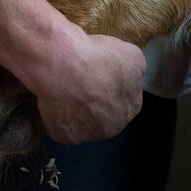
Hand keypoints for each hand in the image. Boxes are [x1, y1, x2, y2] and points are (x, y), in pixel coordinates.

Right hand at [34, 23, 145, 143]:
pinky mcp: (65, 136)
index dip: (111, 85)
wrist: (63, 65)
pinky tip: (56, 99)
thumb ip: (135, 70)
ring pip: (83, 123)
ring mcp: (87, 135)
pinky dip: (58, 115)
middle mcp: (112, 128)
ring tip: (66, 89)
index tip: (98, 74)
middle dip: (96, 102)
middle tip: (82, 82)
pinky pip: (62, 126)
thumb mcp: (131, 54)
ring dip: (77, 111)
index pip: (124, 100)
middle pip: (105, 115)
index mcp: (131, 108)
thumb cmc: (99, 56)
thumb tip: (130, 76)